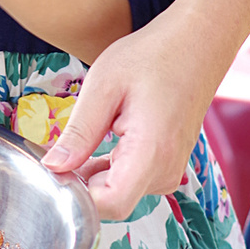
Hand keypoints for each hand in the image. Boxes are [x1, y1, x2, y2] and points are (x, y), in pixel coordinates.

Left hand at [41, 0, 249, 219]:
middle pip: (111, 202)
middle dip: (80, 183)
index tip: (54, 171)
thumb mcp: (104, 86)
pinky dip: (110, 167)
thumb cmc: (151, 56)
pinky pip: (132, 180)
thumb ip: (79, 133)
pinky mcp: (169, 165)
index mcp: (150, 152)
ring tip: (88, 132)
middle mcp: (166, 170)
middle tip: (62, 146)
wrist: (197, 42)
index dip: (75, 195)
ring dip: (94, 173)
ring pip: (120, 192)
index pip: (109, 205)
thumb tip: (53, 168)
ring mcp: (171, 170)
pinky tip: (103, 136)